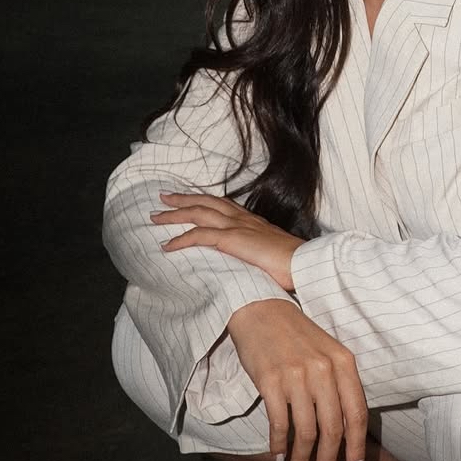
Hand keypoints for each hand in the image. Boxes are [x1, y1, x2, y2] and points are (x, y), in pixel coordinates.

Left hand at [152, 192, 302, 290]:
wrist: (303, 263)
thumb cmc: (293, 263)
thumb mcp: (273, 252)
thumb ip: (259, 252)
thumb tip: (252, 261)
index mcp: (252, 220)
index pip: (222, 204)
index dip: (203, 200)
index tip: (188, 198)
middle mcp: (242, 218)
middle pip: (206, 202)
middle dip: (182, 199)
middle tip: (163, 197)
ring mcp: (236, 227)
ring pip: (198, 214)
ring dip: (174, 215)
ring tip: (156, 217)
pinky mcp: (231, 240)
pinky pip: (199, 236)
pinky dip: (181, 239)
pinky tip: (167, 245)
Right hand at [226, 298, 367, 460]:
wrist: (261, 310)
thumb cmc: (297, 336)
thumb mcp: (328, 354)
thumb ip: (339, 386)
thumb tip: (347, 431)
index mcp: (344, 363)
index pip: (357, 414)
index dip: (357, 448)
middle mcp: (324, 370)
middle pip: (333, 429)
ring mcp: (296, 375)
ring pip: (305, 431)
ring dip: (302, 459)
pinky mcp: (270, 380)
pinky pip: (279, 423)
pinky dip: (280, 445)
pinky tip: (279, 456)